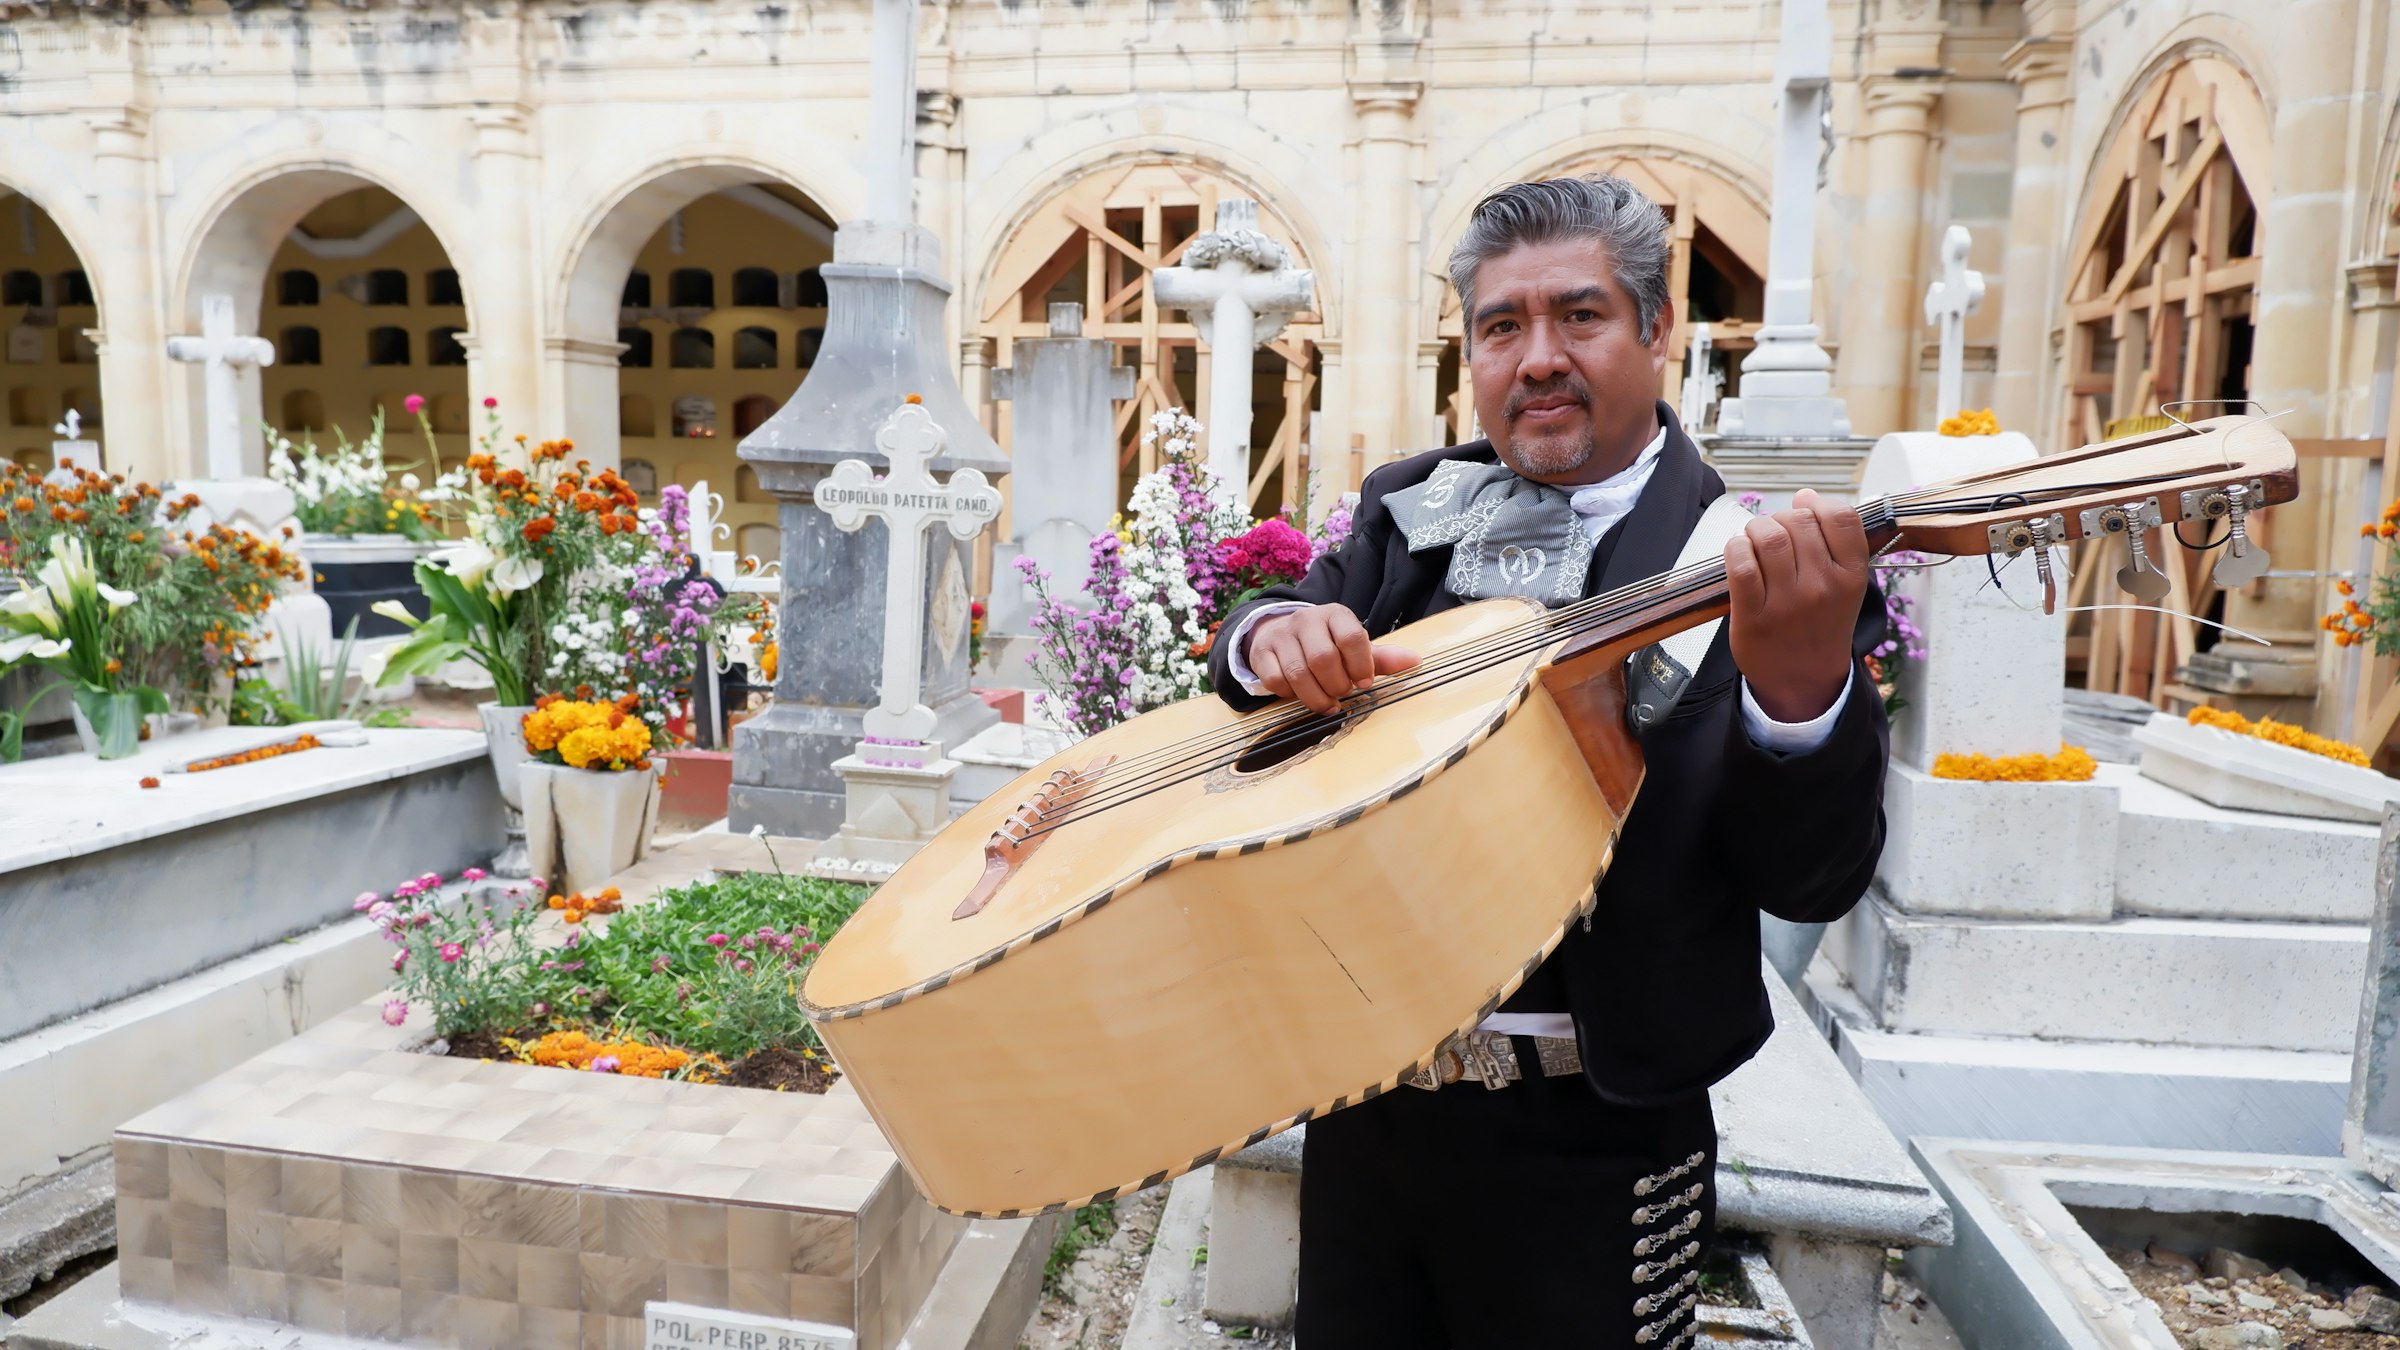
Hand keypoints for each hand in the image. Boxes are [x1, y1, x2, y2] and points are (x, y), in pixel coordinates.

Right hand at [1244, 604, 1420, 713]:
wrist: (1279, 632)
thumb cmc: (1325, 643)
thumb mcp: (1353, 646)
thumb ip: (1380, 657)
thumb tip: (1414, 662)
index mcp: (1335, 615)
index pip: (1352, 637)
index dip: (1360, 665)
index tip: (1364, 683)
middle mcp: (1306, 620)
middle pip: (1323, 658)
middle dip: (1337, 685)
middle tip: (1342, 693)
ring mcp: (1281, 635)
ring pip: (1298, 673)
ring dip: (1316, 697)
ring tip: (1328, 704)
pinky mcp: (1262, 653)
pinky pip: (1276, 681)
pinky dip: (1291, 695)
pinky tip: (1301, 695)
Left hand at [1725, 488, 1870, 722]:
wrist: (1803, 681)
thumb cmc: (1820, 625)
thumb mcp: (1842, 585)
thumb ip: (1830, 540)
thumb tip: (1806, 495)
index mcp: (1852, 576)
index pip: (1841, 517)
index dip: (1817, 505)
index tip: (1806, 513)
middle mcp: (1823, 587)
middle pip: (1798, 522)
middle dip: (1781, 517)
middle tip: (1774, 533)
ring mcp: (1788, 603)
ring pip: (1769, 538)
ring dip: (1756, 529)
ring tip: (1754, 541)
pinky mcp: (1753, 616)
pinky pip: (1741, 565)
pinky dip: (1735, 549)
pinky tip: (1739, 553)